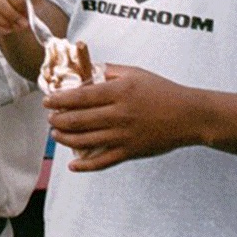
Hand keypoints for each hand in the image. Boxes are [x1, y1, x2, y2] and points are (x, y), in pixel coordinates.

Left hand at [46, 63, 199, 171]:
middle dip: (58, 120)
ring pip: (84, 141)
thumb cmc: (163, 91)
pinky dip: (85, 166)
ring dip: (65, 139)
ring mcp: (123, 136)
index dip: (59, 100)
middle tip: (51, 119)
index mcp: (119, 92)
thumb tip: (87, 71)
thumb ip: (110, 71)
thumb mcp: (136, 73)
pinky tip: (73, 165)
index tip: (47, 100)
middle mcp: (118, 114)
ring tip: (57, 135)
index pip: (80, 97)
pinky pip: (102, 162)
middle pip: (78, 120)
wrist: (188, 115)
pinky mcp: (130, 152)